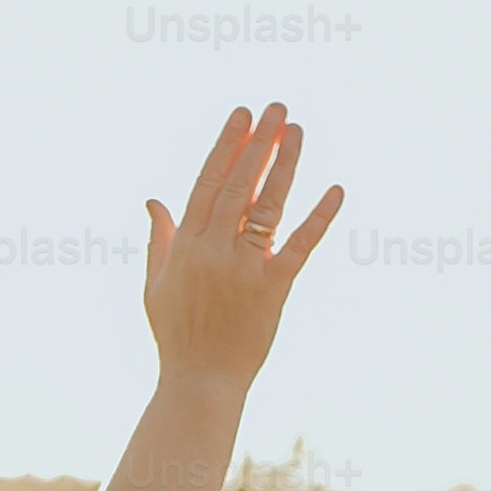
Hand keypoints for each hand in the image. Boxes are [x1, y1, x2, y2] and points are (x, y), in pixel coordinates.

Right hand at [143, 103, 340, 394]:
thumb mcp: (155, 286)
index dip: (227, 145)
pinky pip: (299, 246)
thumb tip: (154, 200)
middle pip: (238, 184)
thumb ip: (158, 239)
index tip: (242, 115)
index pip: (207, 183)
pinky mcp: (272, 289)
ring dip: (284, 164)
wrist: (198, 382)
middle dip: (258, 141)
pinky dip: (319, 218)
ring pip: (267, 205)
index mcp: (184, 247)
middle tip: (276, 108)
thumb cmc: (176, 336)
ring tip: (296, 130)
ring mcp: (243, 269)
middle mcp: (212, 251)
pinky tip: (336, 191)